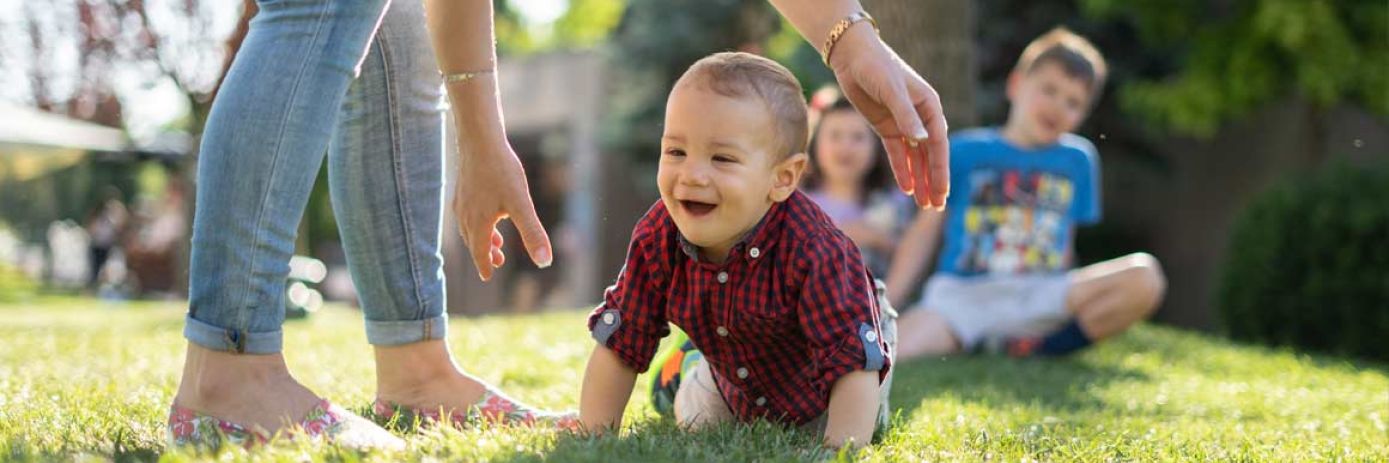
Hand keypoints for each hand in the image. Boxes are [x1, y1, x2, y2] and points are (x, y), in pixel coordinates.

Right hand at [452, 139, 551, 280]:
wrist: (480, 140)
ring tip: (496, 242)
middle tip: (497, 263)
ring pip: (470, 227)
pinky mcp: (463, 188)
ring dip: (482, 238)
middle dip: (484, 254)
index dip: (484, 265)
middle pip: (473, 241)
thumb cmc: (501, 171)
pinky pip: (467, 213)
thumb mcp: (521, 204)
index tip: (487, 276)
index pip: (479, 251)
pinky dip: (477, 222)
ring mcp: (462, 200)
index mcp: (479, 222)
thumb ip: (532, 233)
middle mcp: (466, 214)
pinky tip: (489, 213)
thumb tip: (545, 262)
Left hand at [828, 24, 949, 209]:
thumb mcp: (892, 91)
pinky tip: (906, 189)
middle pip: (930, 155)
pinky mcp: (886, 127)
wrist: (853, 58)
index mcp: (929, 107)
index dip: (940, 170)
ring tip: (924, 204)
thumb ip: (906, 116)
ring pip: (915, 158)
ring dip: (920, 180)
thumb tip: (922, 141)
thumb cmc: (877, 67)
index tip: (942, 191)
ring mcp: (903, 124)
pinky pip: (897, 154)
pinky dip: (902, 171)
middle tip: (936, 206)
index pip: (938, 144)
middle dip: (933, 181)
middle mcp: (920, 117)